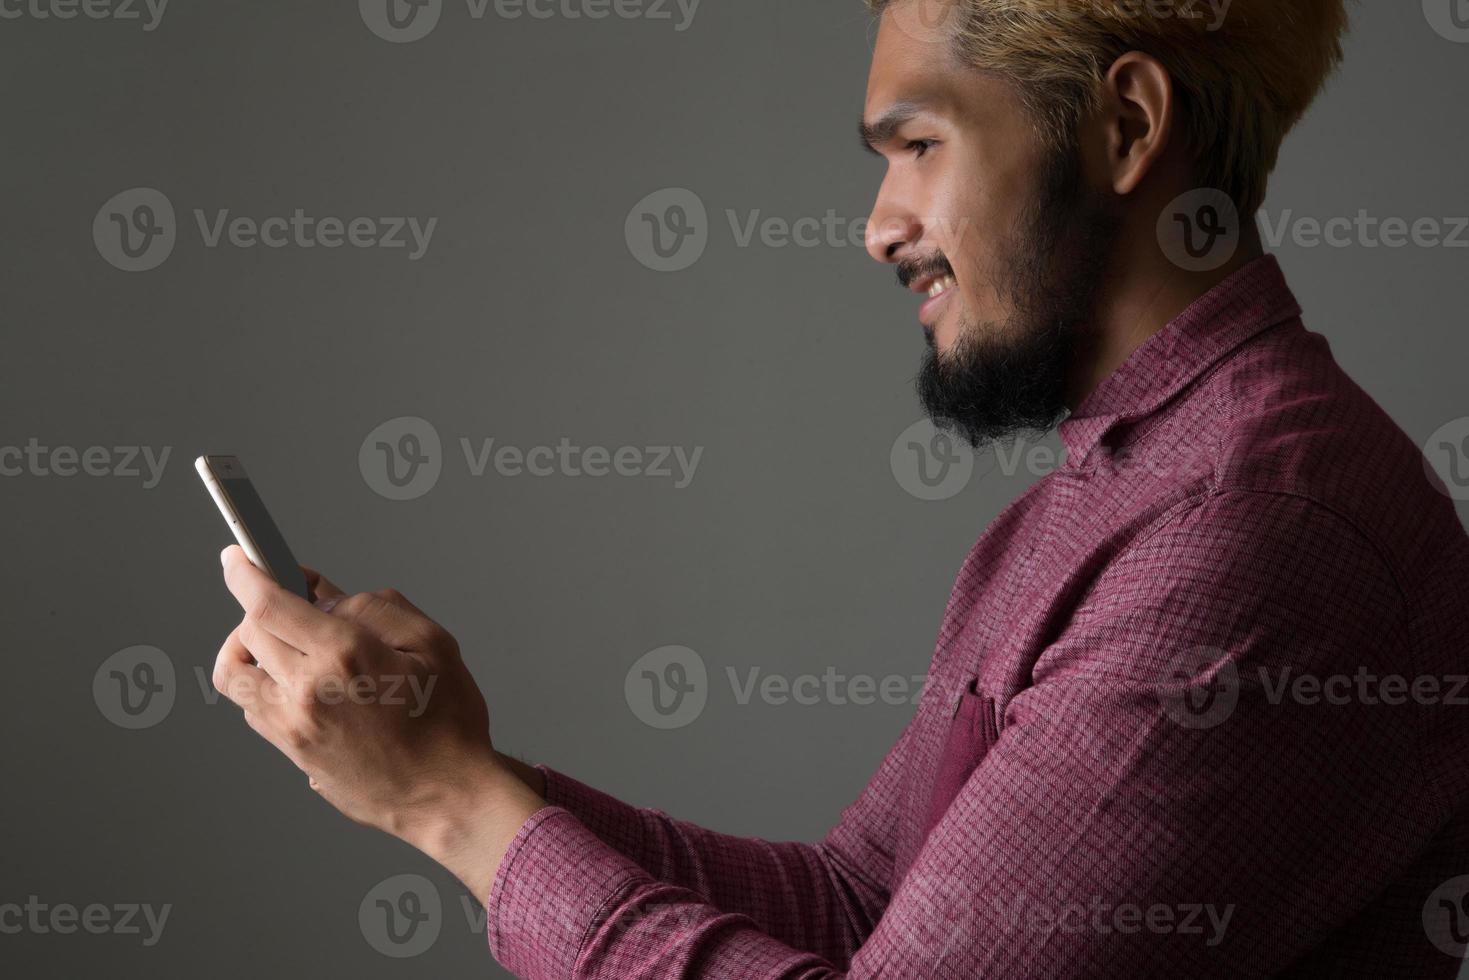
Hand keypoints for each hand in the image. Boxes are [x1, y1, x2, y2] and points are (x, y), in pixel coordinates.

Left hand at [212, 546, 544, 897]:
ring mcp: (293, 729)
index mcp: (343, 657)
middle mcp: (306, 693)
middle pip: (246, 634)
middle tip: (293, 600)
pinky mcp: (292, 755)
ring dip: (251, 649)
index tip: (238, 557)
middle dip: (261, 607)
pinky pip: (253, 708)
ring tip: (288, 643)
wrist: (448, 798)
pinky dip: (263, 684)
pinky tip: (303, 681)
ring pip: (236, 675)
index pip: (266, 605)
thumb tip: (327, 596)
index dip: (245, 573)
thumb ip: (377, 608)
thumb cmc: (450, 722)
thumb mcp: (433, 644)